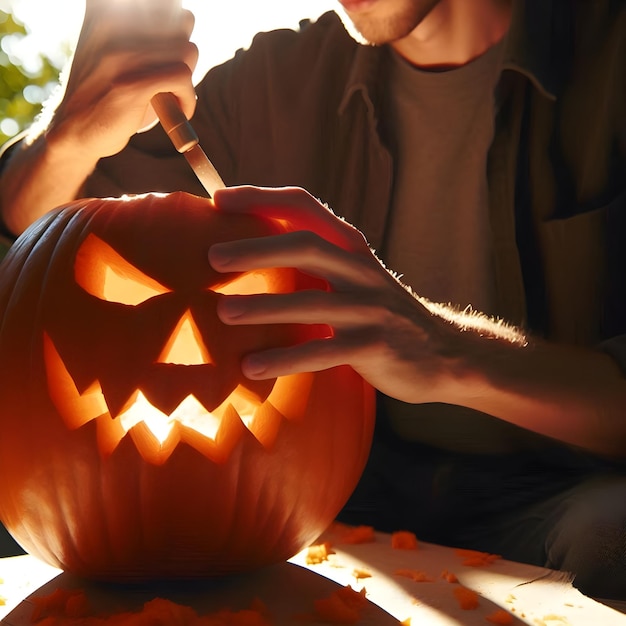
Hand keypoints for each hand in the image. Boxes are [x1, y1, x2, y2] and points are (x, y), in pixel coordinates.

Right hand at [48, 0, 197, 160]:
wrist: (77, 129)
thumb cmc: (105, 88)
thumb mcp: (119, 48)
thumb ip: (148, 29)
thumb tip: (186, 15)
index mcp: (107, 7)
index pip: (167, 2)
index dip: (173, 26)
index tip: (162, 51)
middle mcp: (113, 22)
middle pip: (181, 20)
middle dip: (183, 50)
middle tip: (168, 75)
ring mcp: (122, 53)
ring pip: (187, 49)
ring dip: (186, 76)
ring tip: (169, 93)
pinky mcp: (133, 84)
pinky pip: (184, 77)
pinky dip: (188, 99)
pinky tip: (175, 110)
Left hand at [208, 186, 462, 403]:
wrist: (444, 352)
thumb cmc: (381, 313)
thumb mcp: (356, 277)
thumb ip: (318, 263)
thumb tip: (254, 254)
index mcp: (351, 247)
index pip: (305, 208)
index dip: (262, 198)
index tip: (218, 199)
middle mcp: (361, 270)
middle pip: (307, 246)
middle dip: (258, 248)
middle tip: (213, 257)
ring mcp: (371, 309)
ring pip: (312, 302)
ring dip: (265, 306)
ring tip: (223, 312)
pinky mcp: (375, 346)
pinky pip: (323, 352)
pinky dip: (285, 359)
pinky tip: (251, 367)